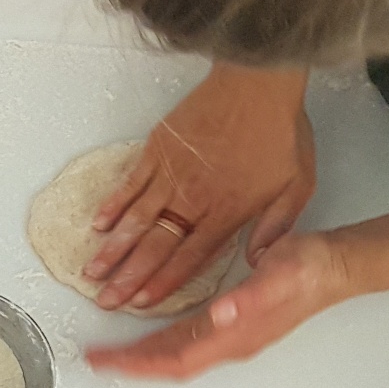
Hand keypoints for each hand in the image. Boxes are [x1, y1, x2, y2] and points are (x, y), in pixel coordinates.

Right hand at [86, 68, 313, 311]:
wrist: (256, 84)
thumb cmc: (280, 131)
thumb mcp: (297, 184)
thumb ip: (276, 225)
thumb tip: (259, 259)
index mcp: (227, 212)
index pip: (190, 257)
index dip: (163, 282)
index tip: (141, 303)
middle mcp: (193, 199)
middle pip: (155, 246)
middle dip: (127, 277)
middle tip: (105, 300)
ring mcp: (170, 175)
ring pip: (136, 220)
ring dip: (112, 249)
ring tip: (91, 271)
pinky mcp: (156, 151)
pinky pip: (129, 185)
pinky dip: (112, 206)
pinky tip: (98, 225)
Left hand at [87, 232, 352, 380]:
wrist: (336, 267)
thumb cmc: (308, 268)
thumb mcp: (278, 275)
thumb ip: (248, 298)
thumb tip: (219, 316)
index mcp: (232, 335)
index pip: (173, 359)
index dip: (136, 363)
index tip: (102, 361)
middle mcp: (228, 342)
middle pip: (168, 363)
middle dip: (129, 364)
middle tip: (93, 359)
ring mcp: (231, 336)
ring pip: (175, 354)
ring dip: (141, 357)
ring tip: (110, 353)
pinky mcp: (233, 324)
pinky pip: (185, 341)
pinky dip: (159, 343)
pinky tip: (147, 335)